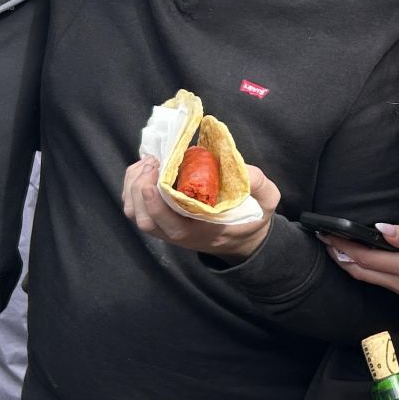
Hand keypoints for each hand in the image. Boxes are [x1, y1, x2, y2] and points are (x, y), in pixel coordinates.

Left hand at [121, 155, 278, 263]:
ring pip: (136, 214)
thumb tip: (242, 168)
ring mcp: (166, 229)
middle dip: (139, 188)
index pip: (170, 225)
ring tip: (146, 163)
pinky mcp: (161, 220)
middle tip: (152, 161)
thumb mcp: (266, 203)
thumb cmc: (251, 219)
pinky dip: (132, 187)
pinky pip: (136, 207)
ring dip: (132, 187)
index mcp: (201, 232)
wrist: (242, 238)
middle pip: (144, 219)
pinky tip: (145, 168)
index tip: (155, 175)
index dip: (156, 202)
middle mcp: (178, 234)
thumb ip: (259, 185)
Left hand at [322, 224, 398, 306]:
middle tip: (323, 240)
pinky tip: (358, 260)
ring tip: (335, 249)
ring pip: (367, 279)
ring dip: (349, 264)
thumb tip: (380, 228)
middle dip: (339, 256)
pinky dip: (363, 270)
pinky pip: (378, 282)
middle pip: (360, 272)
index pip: (366, 257)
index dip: (343, 247)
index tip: (327, 235)